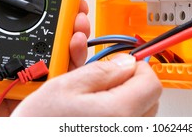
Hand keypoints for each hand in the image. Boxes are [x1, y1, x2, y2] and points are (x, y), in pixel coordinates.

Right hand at [11, 53, 161, 116]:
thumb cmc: (40, 124)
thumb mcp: (66, 86)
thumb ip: (102, 71)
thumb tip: (126, 62)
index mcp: (119, 113)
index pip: (152, 82)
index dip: (139, 66)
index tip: (124, 63)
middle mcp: (127, 130)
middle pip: (150, 98)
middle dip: (134, 82)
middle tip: (109, 79)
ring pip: (142, 112)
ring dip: (128, 99)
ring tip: (99, 98)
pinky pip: (130, 125)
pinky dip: (121, 115)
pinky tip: (99, 114)